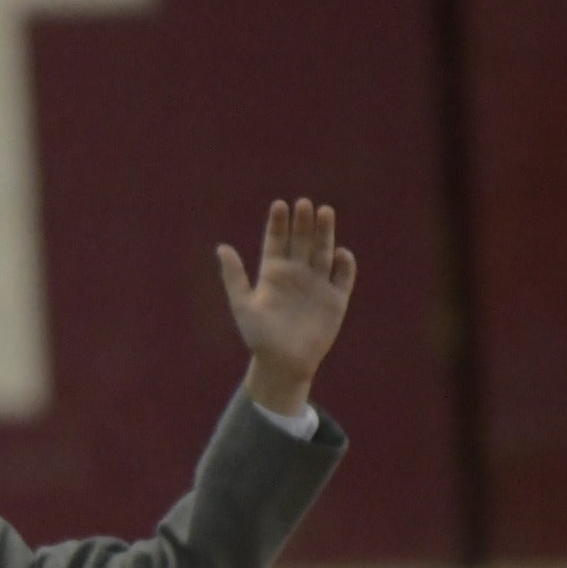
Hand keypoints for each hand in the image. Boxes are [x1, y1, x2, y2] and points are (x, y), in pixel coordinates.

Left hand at [215, 197, 355, 416]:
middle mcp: (296, 274)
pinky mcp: (336, 299)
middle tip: (304, 203)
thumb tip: (221, 247)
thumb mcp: (242, 305)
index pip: (276, 241)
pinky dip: (345, 265)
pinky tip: (341, 253)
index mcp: (272, 273)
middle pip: (301, 241)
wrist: (282, 364)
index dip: (278, 223)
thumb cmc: (258, 337)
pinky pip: (343, 277)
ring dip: (324, 233)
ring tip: (324, 212)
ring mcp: (317, 285)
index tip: (280, 204)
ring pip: (323, 252)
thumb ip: (234, 276)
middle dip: (303, 222)